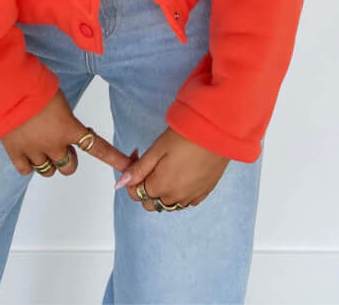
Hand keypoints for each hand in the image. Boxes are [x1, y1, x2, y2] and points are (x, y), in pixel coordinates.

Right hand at [0, 88, 134, 179]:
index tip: (128, 169)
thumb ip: (64, 115)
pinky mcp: (15, 152)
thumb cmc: (34, 84)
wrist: (7, 87)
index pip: (98, 148)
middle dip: (68, 157)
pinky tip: (27, 150)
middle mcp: (54, 144)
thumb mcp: (58, 96)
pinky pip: (26, 171)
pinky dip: (28, 164)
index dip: (114, 159)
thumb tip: (63, 122)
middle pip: (69, 167)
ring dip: (48, 161)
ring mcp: (34, 151)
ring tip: (41, 145)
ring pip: (48, 171)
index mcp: (69, 128)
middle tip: (60, 143)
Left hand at [114, 127, 229, 210]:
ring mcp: (191, 197)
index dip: (132, 179)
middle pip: (151, 203)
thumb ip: (139, 169)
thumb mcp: (157, 149)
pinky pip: (186, 201)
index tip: (136, 161)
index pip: (137, 194)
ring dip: (162, 193)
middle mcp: (176, 197)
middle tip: (151, 166)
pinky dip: (179, 194)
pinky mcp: (204, 193)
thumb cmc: (186, 136)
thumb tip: (121, 183)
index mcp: (161, 187)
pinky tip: (182, 175)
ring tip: (167, 169)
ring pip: (168, 204)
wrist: (217, 133)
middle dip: (146, 188)